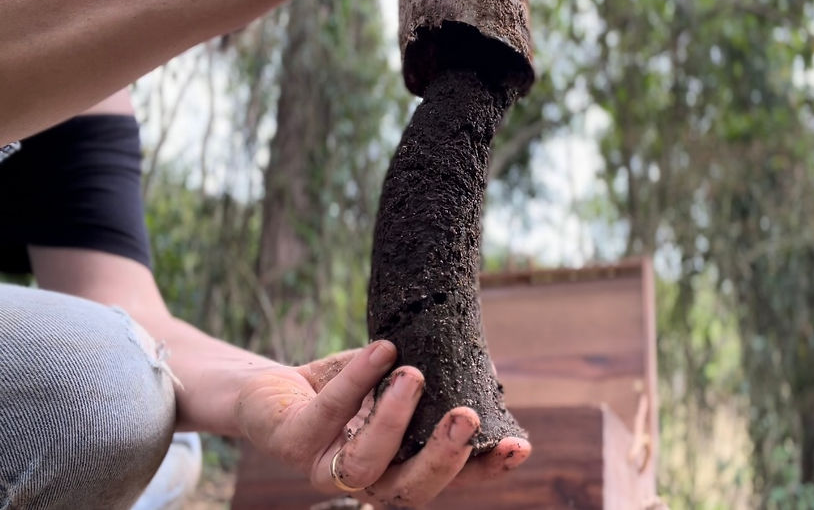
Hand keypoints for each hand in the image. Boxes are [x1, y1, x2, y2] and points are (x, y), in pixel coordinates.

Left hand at [235, 341, 531, 506]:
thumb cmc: (344, 389)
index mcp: (400, 468)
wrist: (269, 390)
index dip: (485, 469)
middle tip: (467, 418)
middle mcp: (367, 479)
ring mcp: (326, 468)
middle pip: (410, 490)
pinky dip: (357, 380)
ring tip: (415, 375)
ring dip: (393, 421)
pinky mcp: (291, 444)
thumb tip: (484, 366)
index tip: (519, 445)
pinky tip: (381, 350)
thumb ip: (435, 379)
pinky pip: (327, 415)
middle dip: (443, 457)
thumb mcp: (394, 382)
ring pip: (365, 464)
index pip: (451, 480)